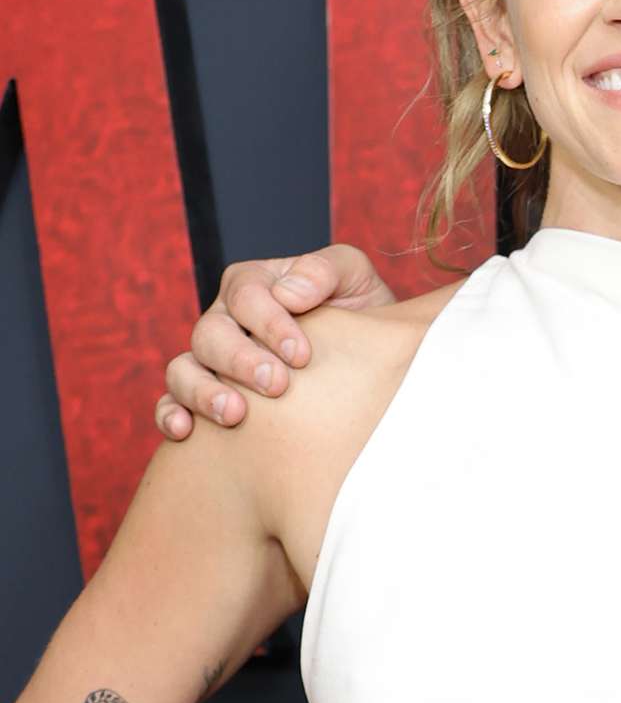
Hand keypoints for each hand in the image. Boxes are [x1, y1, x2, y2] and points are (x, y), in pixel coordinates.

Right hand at [155, 245, 393, 439]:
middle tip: (276, 385)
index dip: (269, 323)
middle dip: (241, 360)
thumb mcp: (355, 278)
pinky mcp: (202, 395)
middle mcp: (226, 318)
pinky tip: (186, 432)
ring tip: (234, 414)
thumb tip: (289, 293)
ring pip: (183, 368)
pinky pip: (170, 402)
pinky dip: (170, 415)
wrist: (368, 361)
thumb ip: (326, 270)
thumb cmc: (359, 314)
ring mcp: (210, 358)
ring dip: (202, 391)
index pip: (247, 295)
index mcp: (257, 284)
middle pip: (210, 332)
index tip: (302, 355)